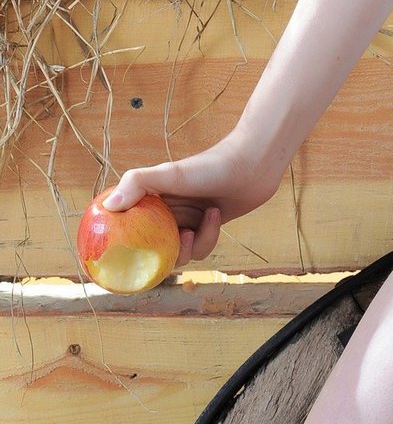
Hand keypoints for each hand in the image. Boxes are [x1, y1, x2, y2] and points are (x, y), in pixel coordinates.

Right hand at [100, 132, 281, 269]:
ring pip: (178, 252)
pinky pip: (200, 248)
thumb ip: (138, 183)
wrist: (253, 163)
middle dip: (162, 254)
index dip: (120, 246)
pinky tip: (215, 215)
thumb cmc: (210, 165)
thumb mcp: (171, 173)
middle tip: (175, 245)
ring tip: (199, 225)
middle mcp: (165, 211)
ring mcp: (187, 219)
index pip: (125, 227)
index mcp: (150, 199)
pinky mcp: (206, 227)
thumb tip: (107, 205)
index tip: (118, 260)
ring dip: (191, 245)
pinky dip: (208, 237)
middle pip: (151, 248)